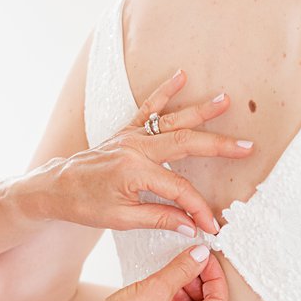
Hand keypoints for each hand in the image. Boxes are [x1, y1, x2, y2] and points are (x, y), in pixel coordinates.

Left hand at [27, 69, 253, 235]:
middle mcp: (134, 148)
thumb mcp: (120, 219)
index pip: (179, 189)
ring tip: (225, 100)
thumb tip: (190, 224)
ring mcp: (130, 136)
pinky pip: (148, 108)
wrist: (54, 188)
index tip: (211, 224)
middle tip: (246, 147)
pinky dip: (165, 92)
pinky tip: (180, 76)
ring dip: (200, 111)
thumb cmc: (83, 205)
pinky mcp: (125, 131)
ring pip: (171, 120)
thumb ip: (158, 218)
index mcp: (134, 172)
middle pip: (185, 144)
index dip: (198, 208)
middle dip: (218, 147)